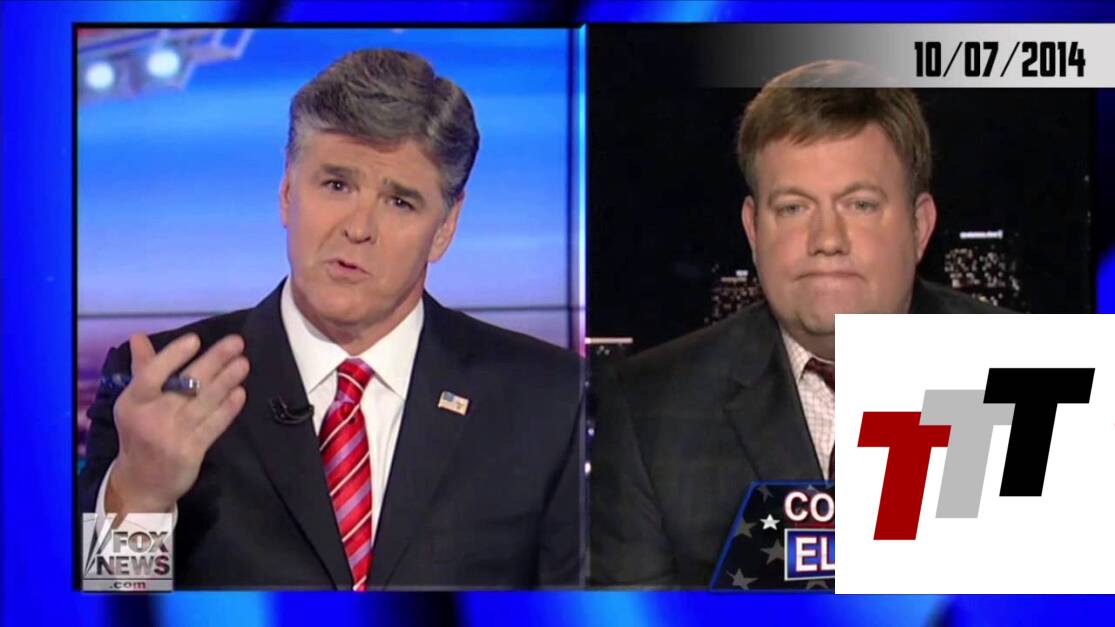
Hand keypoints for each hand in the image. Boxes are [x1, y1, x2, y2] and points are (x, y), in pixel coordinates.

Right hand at [106, 332, 248, 514]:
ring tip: (244, 363)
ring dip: (227, 380)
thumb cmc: (140, 433)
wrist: (140, 484)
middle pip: (186, 384)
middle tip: (237, 343)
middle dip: (214, 361)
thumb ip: (142, 368)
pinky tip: (240, 393)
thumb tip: (139, 336)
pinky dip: (228, 408)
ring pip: (204, 402)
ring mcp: (172, 435)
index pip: (151, 374)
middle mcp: (151, 417)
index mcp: (133, 401)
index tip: (195, 339)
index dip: (173, 356)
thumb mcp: (134, 403)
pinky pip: (213, 425)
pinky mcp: (190, 452)